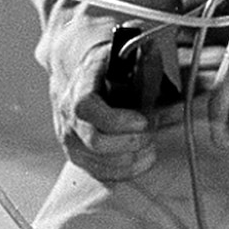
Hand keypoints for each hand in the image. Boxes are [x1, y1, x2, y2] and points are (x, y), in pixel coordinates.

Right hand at [52, 39, 155, 181]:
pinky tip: (144, 159)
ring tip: (151, 145)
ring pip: (96, 161)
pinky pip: (98, 172)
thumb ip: (147, 62)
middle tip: (152, 133)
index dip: (115, 120)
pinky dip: (125, 171)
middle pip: (94, 140)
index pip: (86, 107)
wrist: (87, 75)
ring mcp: (70, 136)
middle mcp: (68, 113)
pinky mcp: (78, 154)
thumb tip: (160, 57)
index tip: (144, 122)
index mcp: (80, 84)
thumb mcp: (129, 56)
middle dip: (130, 142)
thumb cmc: (114, 66)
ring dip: (130, 158)